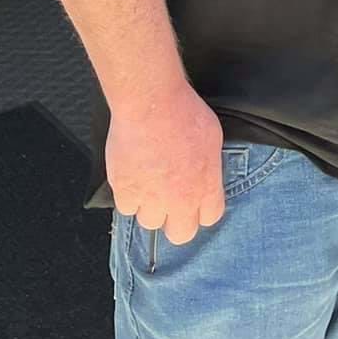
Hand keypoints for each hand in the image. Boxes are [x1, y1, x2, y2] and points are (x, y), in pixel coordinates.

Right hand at [106, 82, 225, 245]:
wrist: (151, 104)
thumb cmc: (183, 112)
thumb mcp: (212, 138)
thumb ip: (208, 167)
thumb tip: (204, 174)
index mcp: (206, 187)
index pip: (210, 218)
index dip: (201, 210)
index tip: (195, 202)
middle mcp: (180, 200)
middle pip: (180, 235)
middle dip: (176, 221)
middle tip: (170, 202)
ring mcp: (151, 199)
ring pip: (149, 222)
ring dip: (149, 208)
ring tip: (149, 184)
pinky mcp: (125, 192)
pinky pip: (126, 208)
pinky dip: (128, 196)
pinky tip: (132, 177)